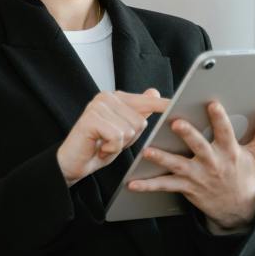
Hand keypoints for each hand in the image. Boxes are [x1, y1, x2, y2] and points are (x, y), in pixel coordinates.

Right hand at [56, 88, 171, 186]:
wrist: (72, 163)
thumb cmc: (97, 146)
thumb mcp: (124, 131)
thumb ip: (138, 112)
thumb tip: (154, 91)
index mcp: (116, 97)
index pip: (148, 101)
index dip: (165, 106)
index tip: (181, 104)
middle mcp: (106, 97)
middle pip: (140, 121)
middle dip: (129, 139)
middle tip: (110, 142)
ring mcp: (97, 106)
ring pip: (130, 130)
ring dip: (119, 145)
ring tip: (104, 144)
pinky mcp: (91, 119)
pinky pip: (118, 137)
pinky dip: (111, 148)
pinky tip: (99, 148)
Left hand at [127, 101, 254, 229]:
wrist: (238, 210)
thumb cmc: (245, 177)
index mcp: (230, 153)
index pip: (225, 133)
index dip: (219, 119)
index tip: (212, 104)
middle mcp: (213, 164)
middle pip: (200, 147)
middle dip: (189, 135)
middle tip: (177, 123)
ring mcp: (199, 177)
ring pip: (178, 166)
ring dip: (162, 159)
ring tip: (147, 152)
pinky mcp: (187, 188)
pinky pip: (166, 186)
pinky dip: (149, 185)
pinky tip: (133, 183)